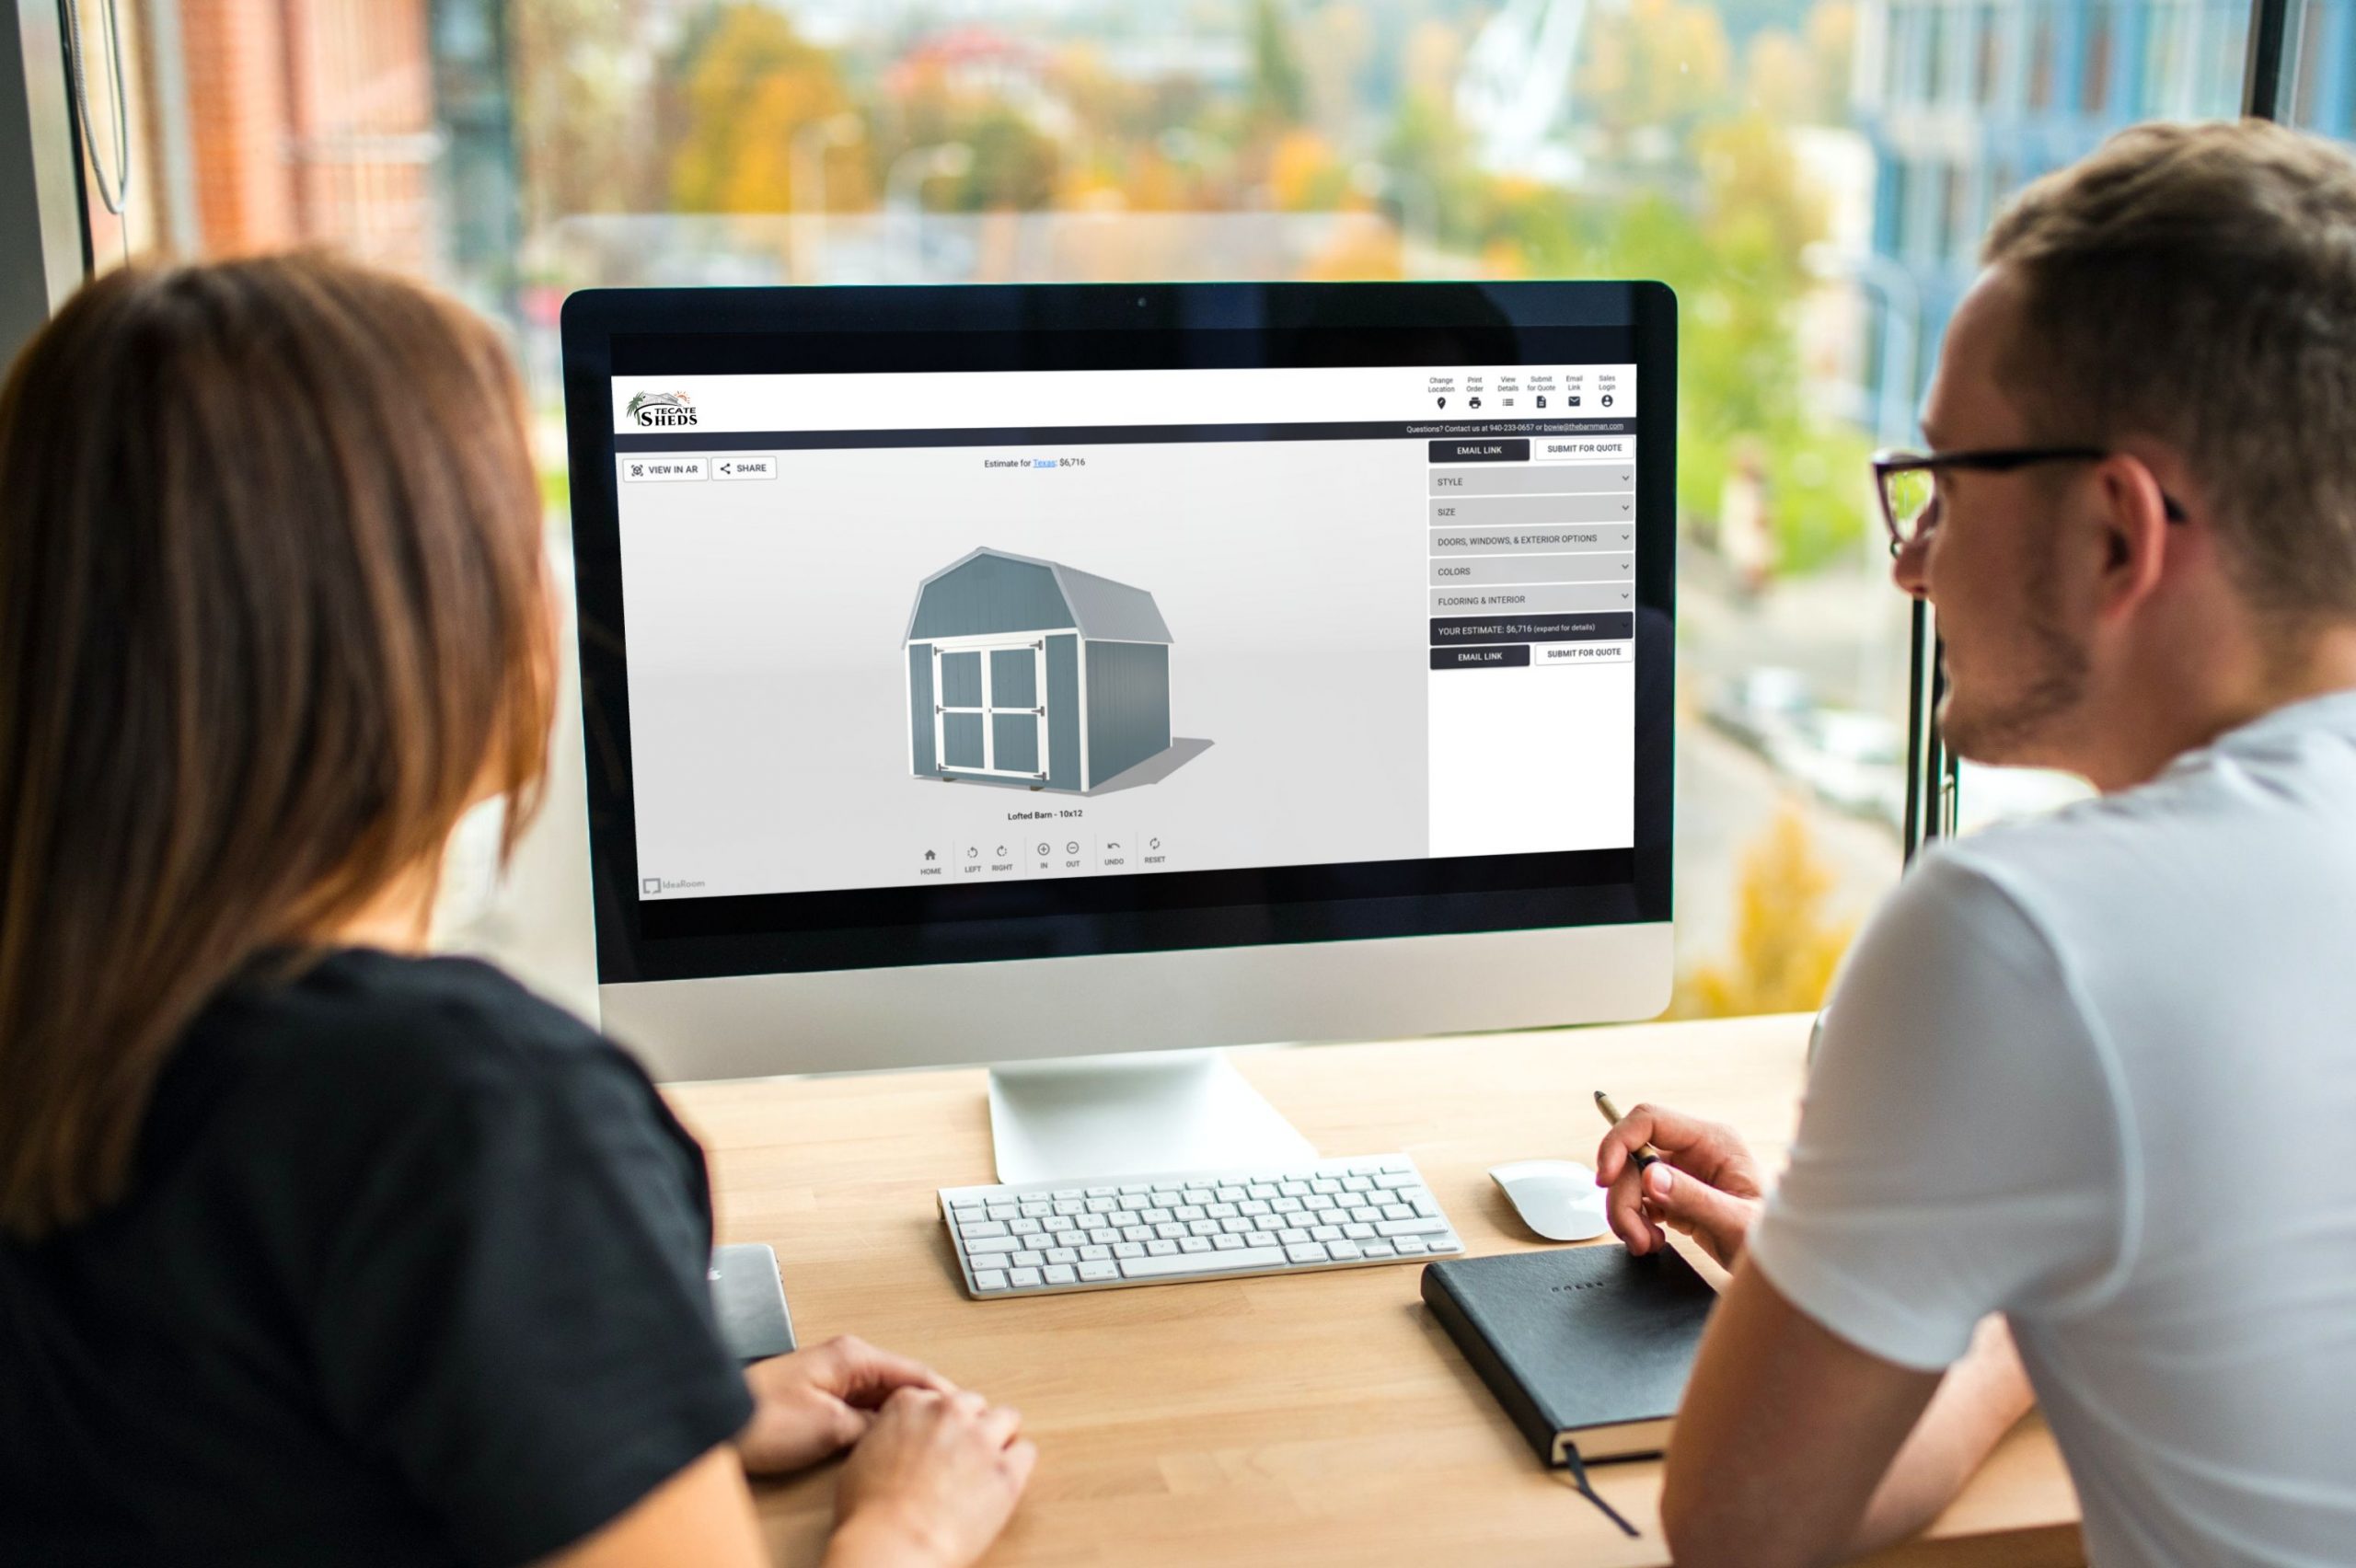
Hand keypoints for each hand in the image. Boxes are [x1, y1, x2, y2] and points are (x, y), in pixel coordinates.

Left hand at [739, 1336, 956, 1475]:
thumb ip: (872, 1426)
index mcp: (853, 1356)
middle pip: (900, 1383)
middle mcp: (845, 1360)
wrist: (714, 1422)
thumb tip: (896, 1429)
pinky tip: (883, 1442)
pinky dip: (876, 1423)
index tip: (967, 1412)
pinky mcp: (816, 1397)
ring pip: (880, 1397)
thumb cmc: (761, 1417)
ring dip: (899, 1417)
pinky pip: (860, 1407)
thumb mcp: (830, 1427)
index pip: (915, 1372)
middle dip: (925, 1407)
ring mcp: (830, 1378)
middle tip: (951, 1430)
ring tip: (923, 1440)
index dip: (944, 1395)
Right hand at [825, 1388, 1035, 1567]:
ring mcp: (981, 1439)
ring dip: (998, 1438)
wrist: (892, 1545)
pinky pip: (1026, 1452)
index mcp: (910, 1404)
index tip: (938, 1440)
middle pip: (973, 1404)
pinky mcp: (1007, 1470)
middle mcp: (948, 1412)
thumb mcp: (861, 1459)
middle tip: (963, 1455)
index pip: (937, 1398)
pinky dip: (1017, 1465)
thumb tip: (894, 1443)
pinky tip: (1003, 1482)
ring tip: (988, 1464)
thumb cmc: (868, 1515)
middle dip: (970, 1426)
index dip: (939, 1423)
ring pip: (1007, 1418)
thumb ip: (886, 1437)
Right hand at [1594, 1102, 1764, 1268]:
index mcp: (1713, 1141)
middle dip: (1623, 1197)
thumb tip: (1651, 1176)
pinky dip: (1635, 1222)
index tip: (1605, 1176)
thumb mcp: (1737, 1223)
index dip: (1619, 1142)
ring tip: (1646, 1243)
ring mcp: (1684, 1172)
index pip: (1649, 1121)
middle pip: (1632, 1157)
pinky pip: (1639, 1200)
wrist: (1786, 1265)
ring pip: (1631, 1180)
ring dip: (1627, 1214)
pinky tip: (1653, 1240)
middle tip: (1633, 1235)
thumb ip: (1693, 1198)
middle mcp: (1695, 1151)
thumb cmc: (1774, 1240)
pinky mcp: (1676, 1195)